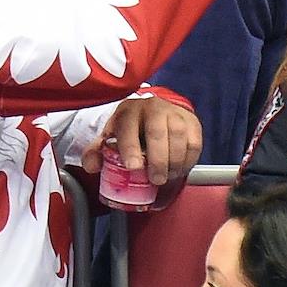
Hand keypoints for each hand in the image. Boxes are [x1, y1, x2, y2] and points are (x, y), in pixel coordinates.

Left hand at [82, 96, 201, 184]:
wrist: (156, 113)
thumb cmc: (132, 129)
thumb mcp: (112, 137)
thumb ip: (97, 152)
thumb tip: (92, 166)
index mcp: (128, 111)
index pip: (128, 127)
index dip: (130, 148)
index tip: (134, 167)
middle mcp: (152, 107)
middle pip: (156, 132)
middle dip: (157, 159)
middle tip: (156, 179)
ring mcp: (174, 113)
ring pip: (178, 136)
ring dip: (174, 161)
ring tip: (167, 176)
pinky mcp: (192, 122)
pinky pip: (194, 143)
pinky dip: (188, 160)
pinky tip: (179, 169)